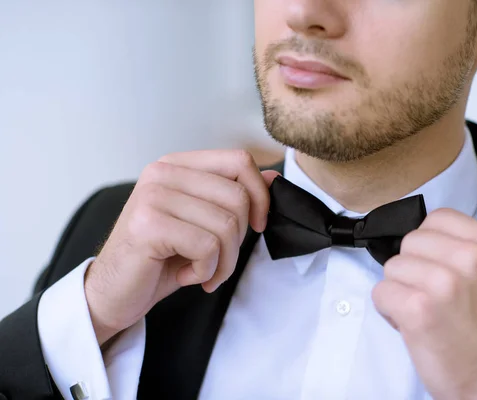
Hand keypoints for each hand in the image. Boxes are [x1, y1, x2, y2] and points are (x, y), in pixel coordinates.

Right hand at [84, 150, 279, 345]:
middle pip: (237, 197)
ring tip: (202, 271)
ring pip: (226, 225)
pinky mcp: (148, 224)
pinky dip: (206, 271)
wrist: (114, 292)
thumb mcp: (203, 223)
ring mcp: (153, 196)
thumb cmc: (160, 258)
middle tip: (217, 259)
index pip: (239, 161)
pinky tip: (186, 275)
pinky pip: (207, 247)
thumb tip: (273, 178)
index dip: (260, 195)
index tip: (258, 225)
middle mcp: (163, 173)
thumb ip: (233, 197)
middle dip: (238, 239)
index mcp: (178, 165)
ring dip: (223, 262)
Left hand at [372, 209, 476, 399]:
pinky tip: (413, 325)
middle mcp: (470, 257)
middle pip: (411, 241)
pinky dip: (389, 311)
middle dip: (413, 269)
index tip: (437, 266)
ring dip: (400, 290)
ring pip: (392, 266)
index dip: (429, 245)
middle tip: (432, 296)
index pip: (437, 218)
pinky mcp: (419, 309)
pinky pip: (381, 292)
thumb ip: (464, 248)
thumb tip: (423, 238)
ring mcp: (443, 282)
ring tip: (426, 312)